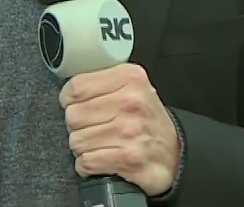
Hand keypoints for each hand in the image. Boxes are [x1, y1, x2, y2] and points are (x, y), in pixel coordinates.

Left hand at [59, 63, 180, 195]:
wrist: (175, 152)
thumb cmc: (146, 119)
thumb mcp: (132, 87)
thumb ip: (103, 81)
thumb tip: (68, 90)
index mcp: (130, 78)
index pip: (76, 87)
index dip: (70, 99)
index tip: (76, 105)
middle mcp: (131, 102)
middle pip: (73, 116)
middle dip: (78, 126)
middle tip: (93, 127)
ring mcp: (129, 131)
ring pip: (76, 141)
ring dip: (83, 147)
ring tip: (98, 144)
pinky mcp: (128, 159)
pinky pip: (86, 162)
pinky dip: (87, 165)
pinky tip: (100, 159)